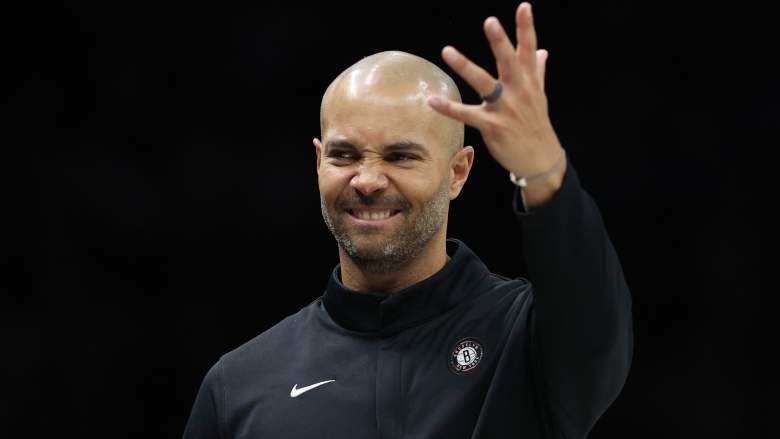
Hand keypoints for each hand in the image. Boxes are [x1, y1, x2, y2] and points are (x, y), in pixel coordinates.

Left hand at [427, 2, 564, 181]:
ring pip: (484, 84)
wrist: (541, 159)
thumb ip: (538, 71)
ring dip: (465, 67)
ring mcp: (505, 109)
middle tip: (490, 21)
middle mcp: (519, 92)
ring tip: (447, 51)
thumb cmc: (536, 124)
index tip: (524, 6)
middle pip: (508, 62)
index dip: (526, 27)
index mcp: (529, 81)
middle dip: (500, 42)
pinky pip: (467, 114)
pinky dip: (449, 108)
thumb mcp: (540, 95)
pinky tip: (432, 100)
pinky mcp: (492, 126)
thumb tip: (544, 50)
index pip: (528, 49)